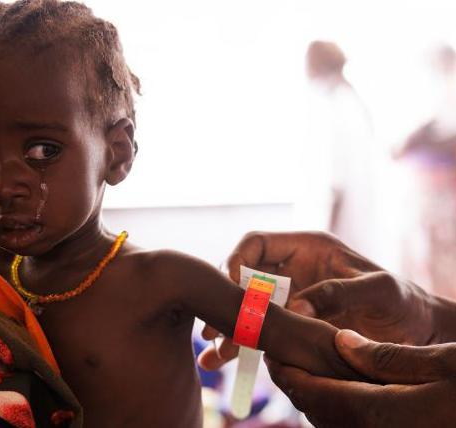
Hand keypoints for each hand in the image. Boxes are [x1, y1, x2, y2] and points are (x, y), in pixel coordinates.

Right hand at [198, 232, 436, 370]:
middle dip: (225, 301)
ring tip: (215, 353)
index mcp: (306, 248)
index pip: (256, 243)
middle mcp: (289, 270)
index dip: (237, 260)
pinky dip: (236, 346)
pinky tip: (218, 362)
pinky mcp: (286, 324)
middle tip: (214, 327)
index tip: (232, 287)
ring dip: (226, 328)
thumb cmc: (401, 301)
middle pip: (241, 277)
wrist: (413, 331)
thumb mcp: (378, 290)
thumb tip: (296, 307)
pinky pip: (254, 331)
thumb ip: (338, 292)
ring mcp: (285, 298)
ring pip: (242, 307)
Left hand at [267, 329, 455, 427]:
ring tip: (309, 365)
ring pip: (335, 422)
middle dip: (297, 382)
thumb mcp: (446, 361)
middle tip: (285, 353)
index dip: (286, 370)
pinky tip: (347, 385)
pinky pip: (357, 427)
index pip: (312, 392)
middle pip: (318, 411)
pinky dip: (342, 408)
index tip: (272, 348)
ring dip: (317, 396)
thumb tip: (340, 343)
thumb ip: (386, 356)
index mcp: (382, 413)